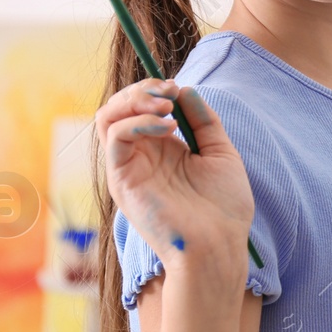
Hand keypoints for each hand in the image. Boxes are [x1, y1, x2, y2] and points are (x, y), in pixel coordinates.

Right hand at [95, 79, 253, 292]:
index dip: (155, 90)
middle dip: (142, 89)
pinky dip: (137, 123)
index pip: (141, 107)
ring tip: (165, 106)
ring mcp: (129, 168)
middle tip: (168, 92)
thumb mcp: (220, 152)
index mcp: (163, 149)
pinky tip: (167, 128)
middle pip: (119, 107)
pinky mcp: (121, 180)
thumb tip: (185, 89)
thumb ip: (203, 120)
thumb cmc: (224, 207)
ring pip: (108, 118)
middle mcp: (141, 156)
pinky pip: (114, 138)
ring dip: (134, 101)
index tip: (178, 88)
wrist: (219, 244)